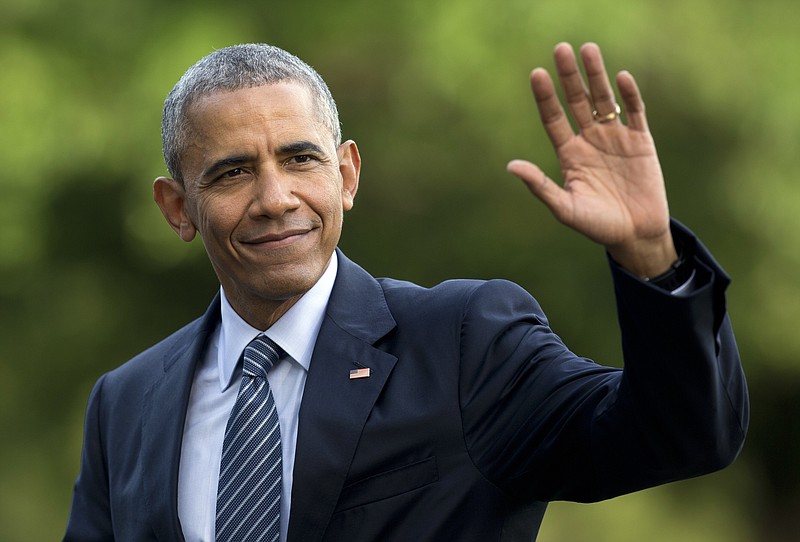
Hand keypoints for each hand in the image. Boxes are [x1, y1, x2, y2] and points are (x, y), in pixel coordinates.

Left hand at [507, 42, 676, 277]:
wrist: (635, 235)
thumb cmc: (597, 225)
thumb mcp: (565, 208)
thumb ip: (540, 186)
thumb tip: (511, 166)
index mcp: (569, 154)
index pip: (553, 118)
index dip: (545, 97)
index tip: (537, 74)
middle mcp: (590, 140)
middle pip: (577, 101)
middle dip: (569, 76)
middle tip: (560, 48)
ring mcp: (616, 138)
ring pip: (604, 99)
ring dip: (597, 76)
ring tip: (588, 50)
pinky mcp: (641, 141)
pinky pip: (635, 112)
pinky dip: (629, 95)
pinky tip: (621, 78)